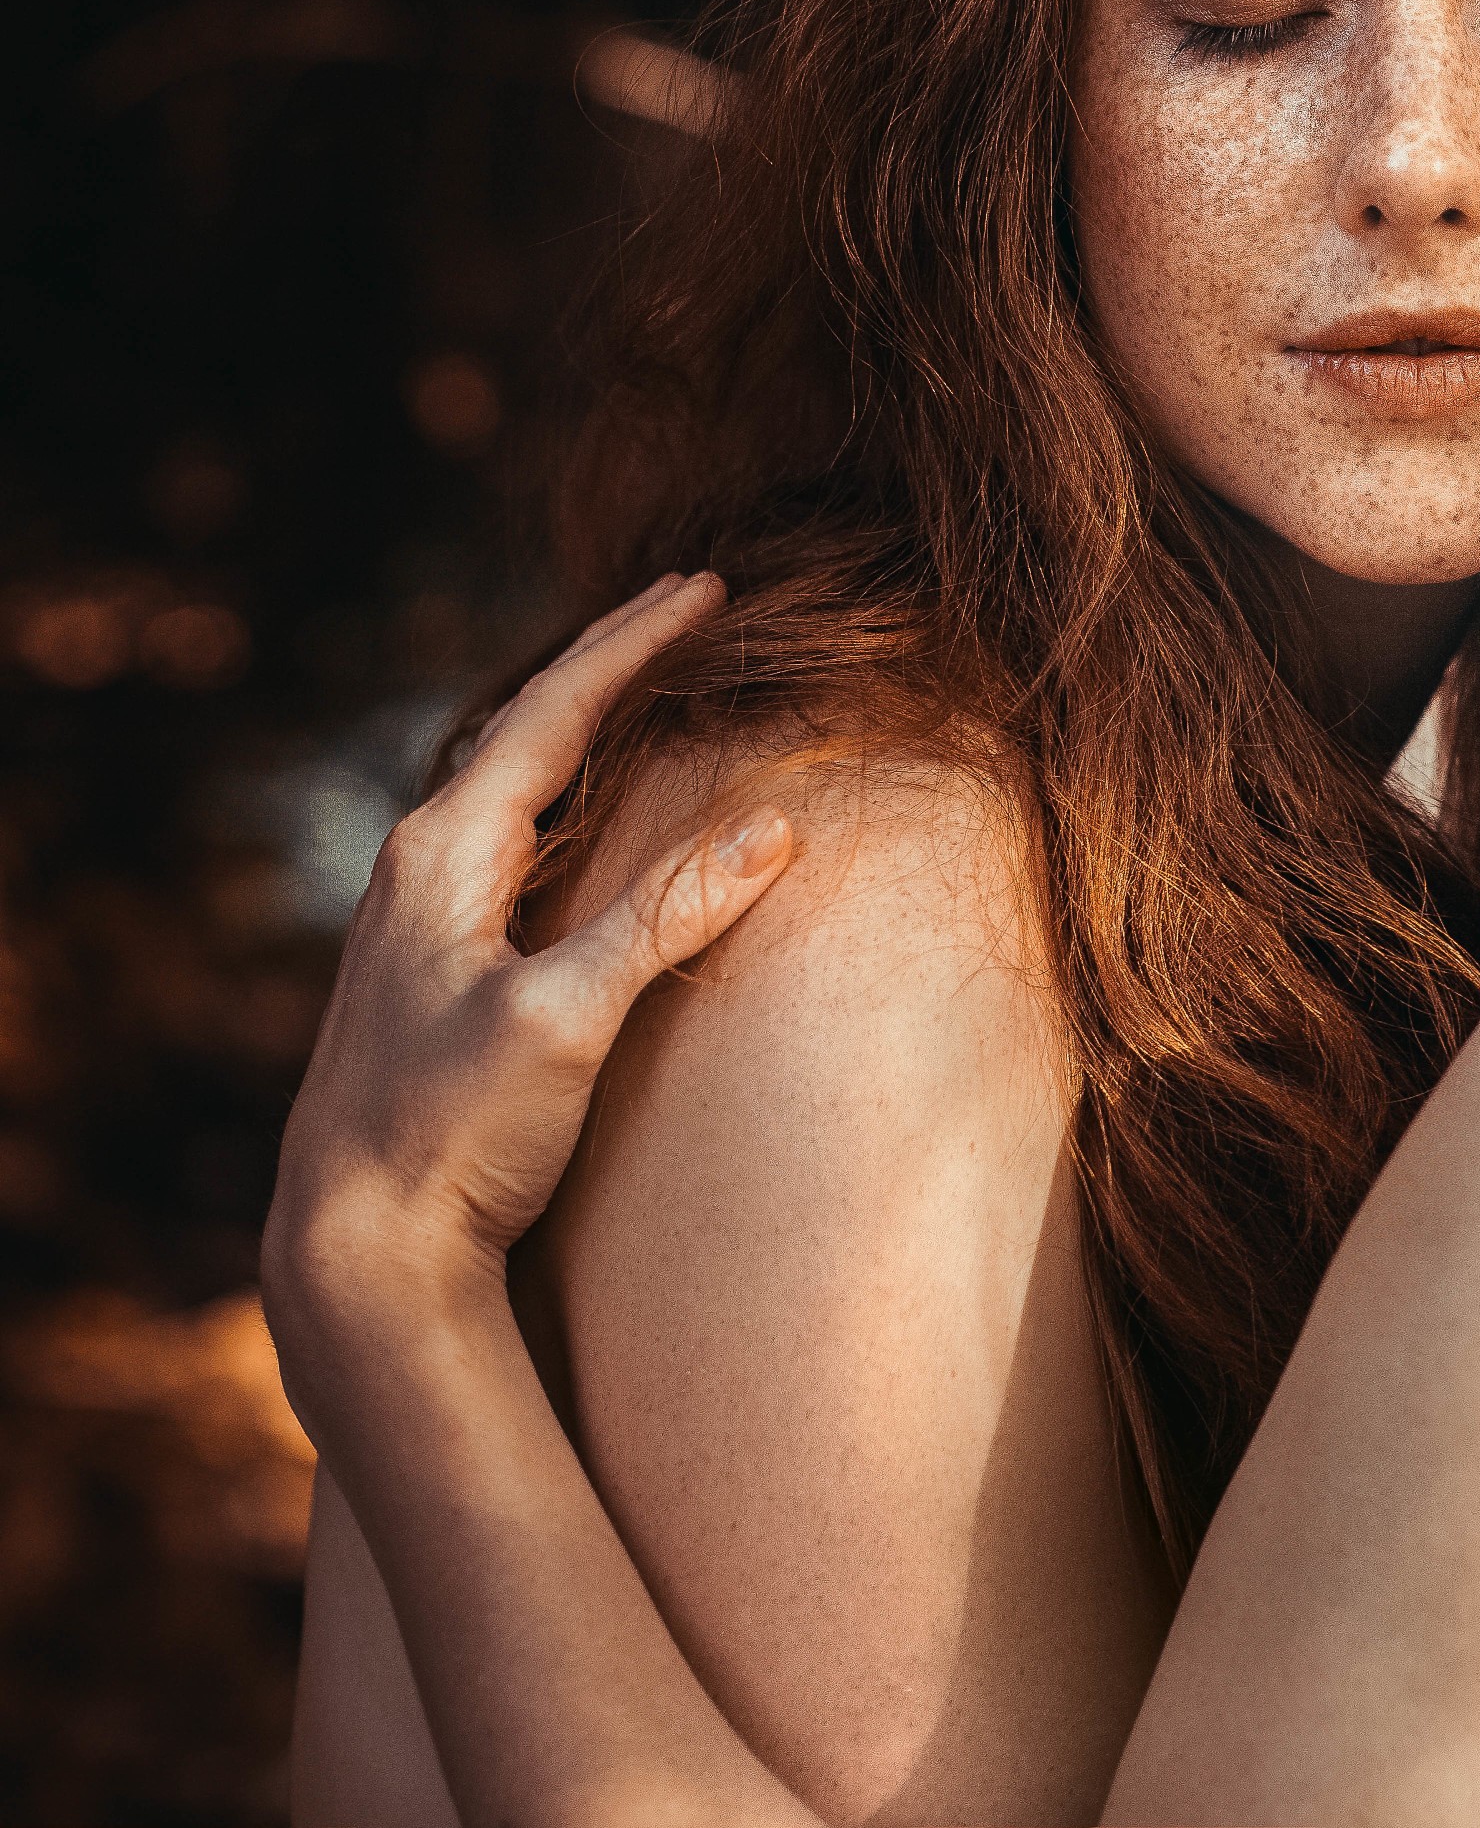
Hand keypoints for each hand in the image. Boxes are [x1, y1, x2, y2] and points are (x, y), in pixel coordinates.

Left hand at [263, 574, 794, 1396]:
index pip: (553, 712)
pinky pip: (507, 843)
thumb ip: (666, 918)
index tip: (702, 586)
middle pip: (525, 730)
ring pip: (510, 786)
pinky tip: (582, 822)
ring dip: (579, 727)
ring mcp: (415, 920)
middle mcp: (416, 870)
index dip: (633, 644)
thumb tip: (774, 828)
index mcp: (443, 854)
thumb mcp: (567, 1019)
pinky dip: (563, 798)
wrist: (353, 1247)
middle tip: (682, 606)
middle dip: (608, 663)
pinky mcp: (429, 969)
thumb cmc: (449, 1131)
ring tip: (640, 687)